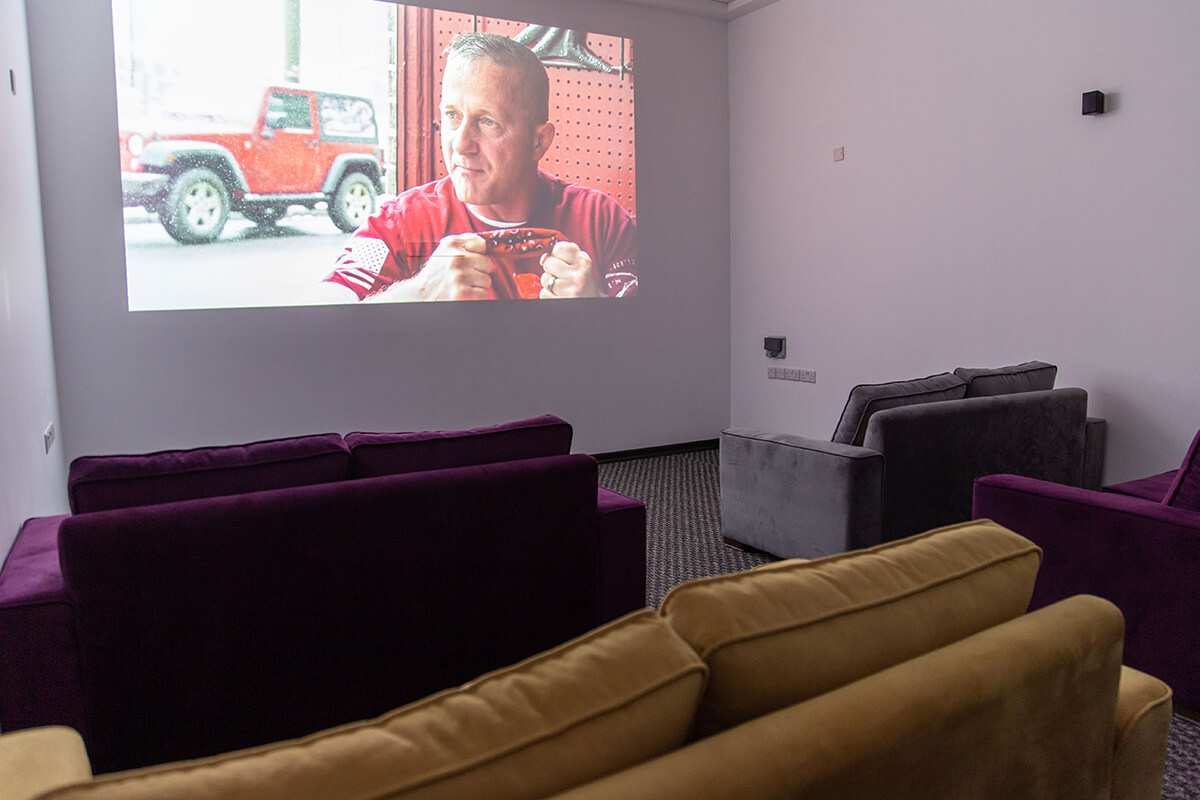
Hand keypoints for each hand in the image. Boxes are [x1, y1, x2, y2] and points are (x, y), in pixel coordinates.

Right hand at [375, 234, 493, 301]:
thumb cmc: (436, 274)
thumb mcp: (445, 251)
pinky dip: (476, 297)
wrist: (421, 295)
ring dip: (477, 286)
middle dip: (480, 272)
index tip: (471, 261)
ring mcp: (459, 276)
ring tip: (462, 286)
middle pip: (487, 263)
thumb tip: (488, 244)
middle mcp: (456, 257)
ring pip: (487, 280)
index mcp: (452, 243)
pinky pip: (483, 294)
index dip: (479, 254)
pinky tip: (464, 294)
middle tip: (465, 277)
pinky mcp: (462, 293)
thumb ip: (464, 244)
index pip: (481, 243)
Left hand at [540, 241, 599, 297]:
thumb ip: (567, 254)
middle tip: (562, 276)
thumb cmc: (585, 284)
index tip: (561, 261)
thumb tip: (544, 257)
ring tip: (562, 287)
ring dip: (549, 283)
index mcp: (584, 263)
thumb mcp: (582, 265)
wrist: (594, 302)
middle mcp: (578, 275)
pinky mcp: (561, 301)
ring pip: (545, 279)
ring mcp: (570, 289)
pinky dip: (549, 295)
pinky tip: (560, 295)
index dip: (556, 254)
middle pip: (548, 263)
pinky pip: (544, 293)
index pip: (559, 248)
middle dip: (551, 270)